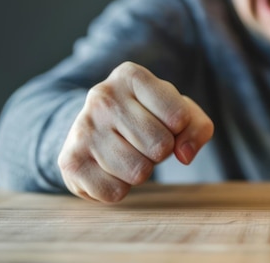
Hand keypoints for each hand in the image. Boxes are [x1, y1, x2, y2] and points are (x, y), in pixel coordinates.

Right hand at [58, 62, 213, 202]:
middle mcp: (102, 96)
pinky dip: (120, 188)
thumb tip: (184, 155)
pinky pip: (115, 192)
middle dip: (160, 151)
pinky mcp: (70, 161)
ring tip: (127, 152)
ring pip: (139, 172)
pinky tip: (110, 168)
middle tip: (143, 141)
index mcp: (131, 75)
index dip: (179, 129)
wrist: (95, 130)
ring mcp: (82, 128)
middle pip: (160, 146)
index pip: (179, 118)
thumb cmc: (147, 118)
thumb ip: (198, 128)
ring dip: (141, 171)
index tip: (164, 121)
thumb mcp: (180, 112)